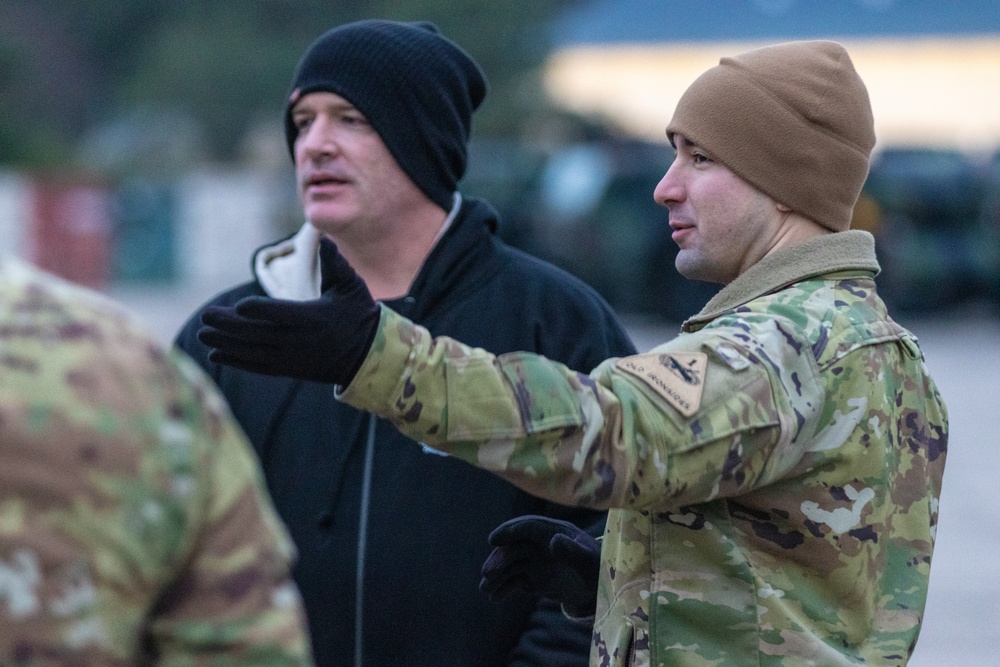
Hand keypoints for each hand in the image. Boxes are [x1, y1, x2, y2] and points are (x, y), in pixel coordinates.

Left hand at [197, 238, 379, 384]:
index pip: (283, 314)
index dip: (261, 310)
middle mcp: (300, 341)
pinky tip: (215, 355)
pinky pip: (258, 366)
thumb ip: (335, 264)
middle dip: (230, 326)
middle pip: (260, 334)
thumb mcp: (351, 286)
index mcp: (314, 318)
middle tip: (206, 316)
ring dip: (226, 343)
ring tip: (202, 334)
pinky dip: (236, 361)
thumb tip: (324, 238)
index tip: (240, 305)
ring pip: (254, 351)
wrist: (366, 356)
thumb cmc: (356, 314)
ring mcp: (292, 357)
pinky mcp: (288, 368)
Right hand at [480, 515, 600, 616]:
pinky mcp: (533, 577)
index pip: (528, 526)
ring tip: (485, 589)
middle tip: (487, 574)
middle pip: (515, 547)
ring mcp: (535, 560)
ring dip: (497, 576)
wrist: (601, 589)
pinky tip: (494, 597)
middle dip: (499, 559)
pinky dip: (504, 588)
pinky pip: (514, 581)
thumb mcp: (590, 562)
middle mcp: (540, 543)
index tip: (493, 540)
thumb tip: (553, 540)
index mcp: (554, 531)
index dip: (510, 531)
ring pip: (511, 565)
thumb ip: (573, 552)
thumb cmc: (598, 570)